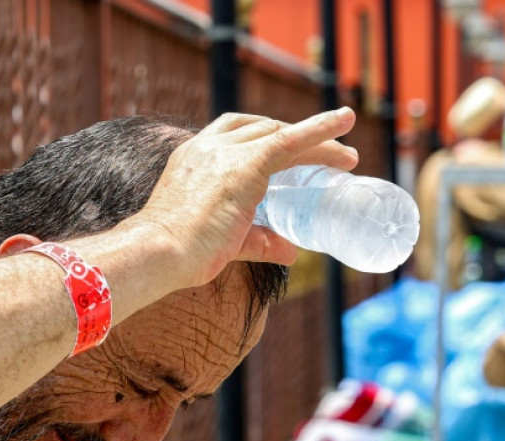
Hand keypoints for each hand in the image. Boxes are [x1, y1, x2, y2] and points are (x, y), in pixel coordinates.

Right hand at [133, 108, 358, 288]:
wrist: (157, 252)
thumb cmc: (179, 254)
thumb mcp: (223, 242)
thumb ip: (259, 242)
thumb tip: (292, 251)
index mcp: (191, 159)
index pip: (233, 135)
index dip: (263, 139)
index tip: (288, 152)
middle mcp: (206, 147)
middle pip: (260, 130)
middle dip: (295, 140)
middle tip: (326, 159)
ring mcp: (225, 154)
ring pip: (280, 136)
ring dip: (317, 142)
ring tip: (347, 158)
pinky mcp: (245, 166)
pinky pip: (290, 141)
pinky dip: (321, 129)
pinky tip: (346, 121)